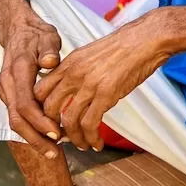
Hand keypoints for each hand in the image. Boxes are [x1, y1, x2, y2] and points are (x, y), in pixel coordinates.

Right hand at [0, 14, 62, 156]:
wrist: (17, 30)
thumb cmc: (35, 35)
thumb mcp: (47, 37)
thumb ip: (49, 49)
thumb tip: (50, 62)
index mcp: (17, 70)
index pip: (25, 103)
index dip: (40, 121)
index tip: (57, 132)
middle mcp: (8, 83)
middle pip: (17, 119)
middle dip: (35, 138)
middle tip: (54, 152)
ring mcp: (6, 90)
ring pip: (15, 120)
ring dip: (32, 137)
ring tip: (52, 150)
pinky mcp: (8, 94)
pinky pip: (17, 116)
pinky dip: (30, 128)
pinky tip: (45, 136)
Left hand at [33, 16, 167, 151]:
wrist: (145, 39)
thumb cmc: (124, 46)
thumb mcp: (91, 54)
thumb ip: (77, 70)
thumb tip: (72, 87)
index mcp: (69, 63)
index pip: (40, 90)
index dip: (41, 110)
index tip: (50, 120)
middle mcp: (74, 74)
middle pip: (49, 109)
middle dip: (53, 128)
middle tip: (62, 137)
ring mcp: (89, 85)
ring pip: (69, 121)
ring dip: (74, 138)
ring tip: (82, 145)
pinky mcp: (106, 95)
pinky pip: (90, 124)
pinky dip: (91, 138)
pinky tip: (97, 143)